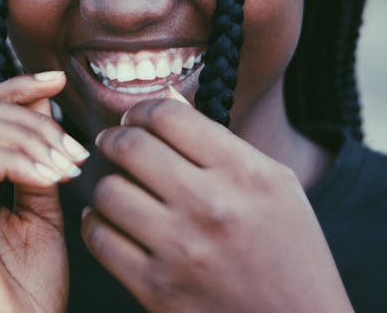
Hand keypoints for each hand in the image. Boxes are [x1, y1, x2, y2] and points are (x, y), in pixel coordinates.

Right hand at [0, 73, 89, 312]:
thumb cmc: (34, 287)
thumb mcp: (44, 207)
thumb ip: (40, 157)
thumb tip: (46, 101)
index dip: (18, 87)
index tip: (58, 80)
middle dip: (31, 117)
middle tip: (74, 150)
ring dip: (27, 137)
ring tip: (67, 166)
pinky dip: (16, 161)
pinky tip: (50, 178)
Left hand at [82, 99, 352, 312]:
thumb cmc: (290, 250)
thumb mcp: (273, 181)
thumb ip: (219, 139)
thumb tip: (165, 96)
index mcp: (243, 171)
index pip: (168, 115)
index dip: (143, 110)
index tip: (138, 119)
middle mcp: (210, 205)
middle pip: (131, 145)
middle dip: (114, 137)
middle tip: (114, 142)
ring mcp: (181, 250)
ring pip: (108, 190)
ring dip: (105, 181)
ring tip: (116, 184)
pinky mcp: (157, 290)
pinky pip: (100, 239)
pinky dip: (97, 223)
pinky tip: (110, 220)